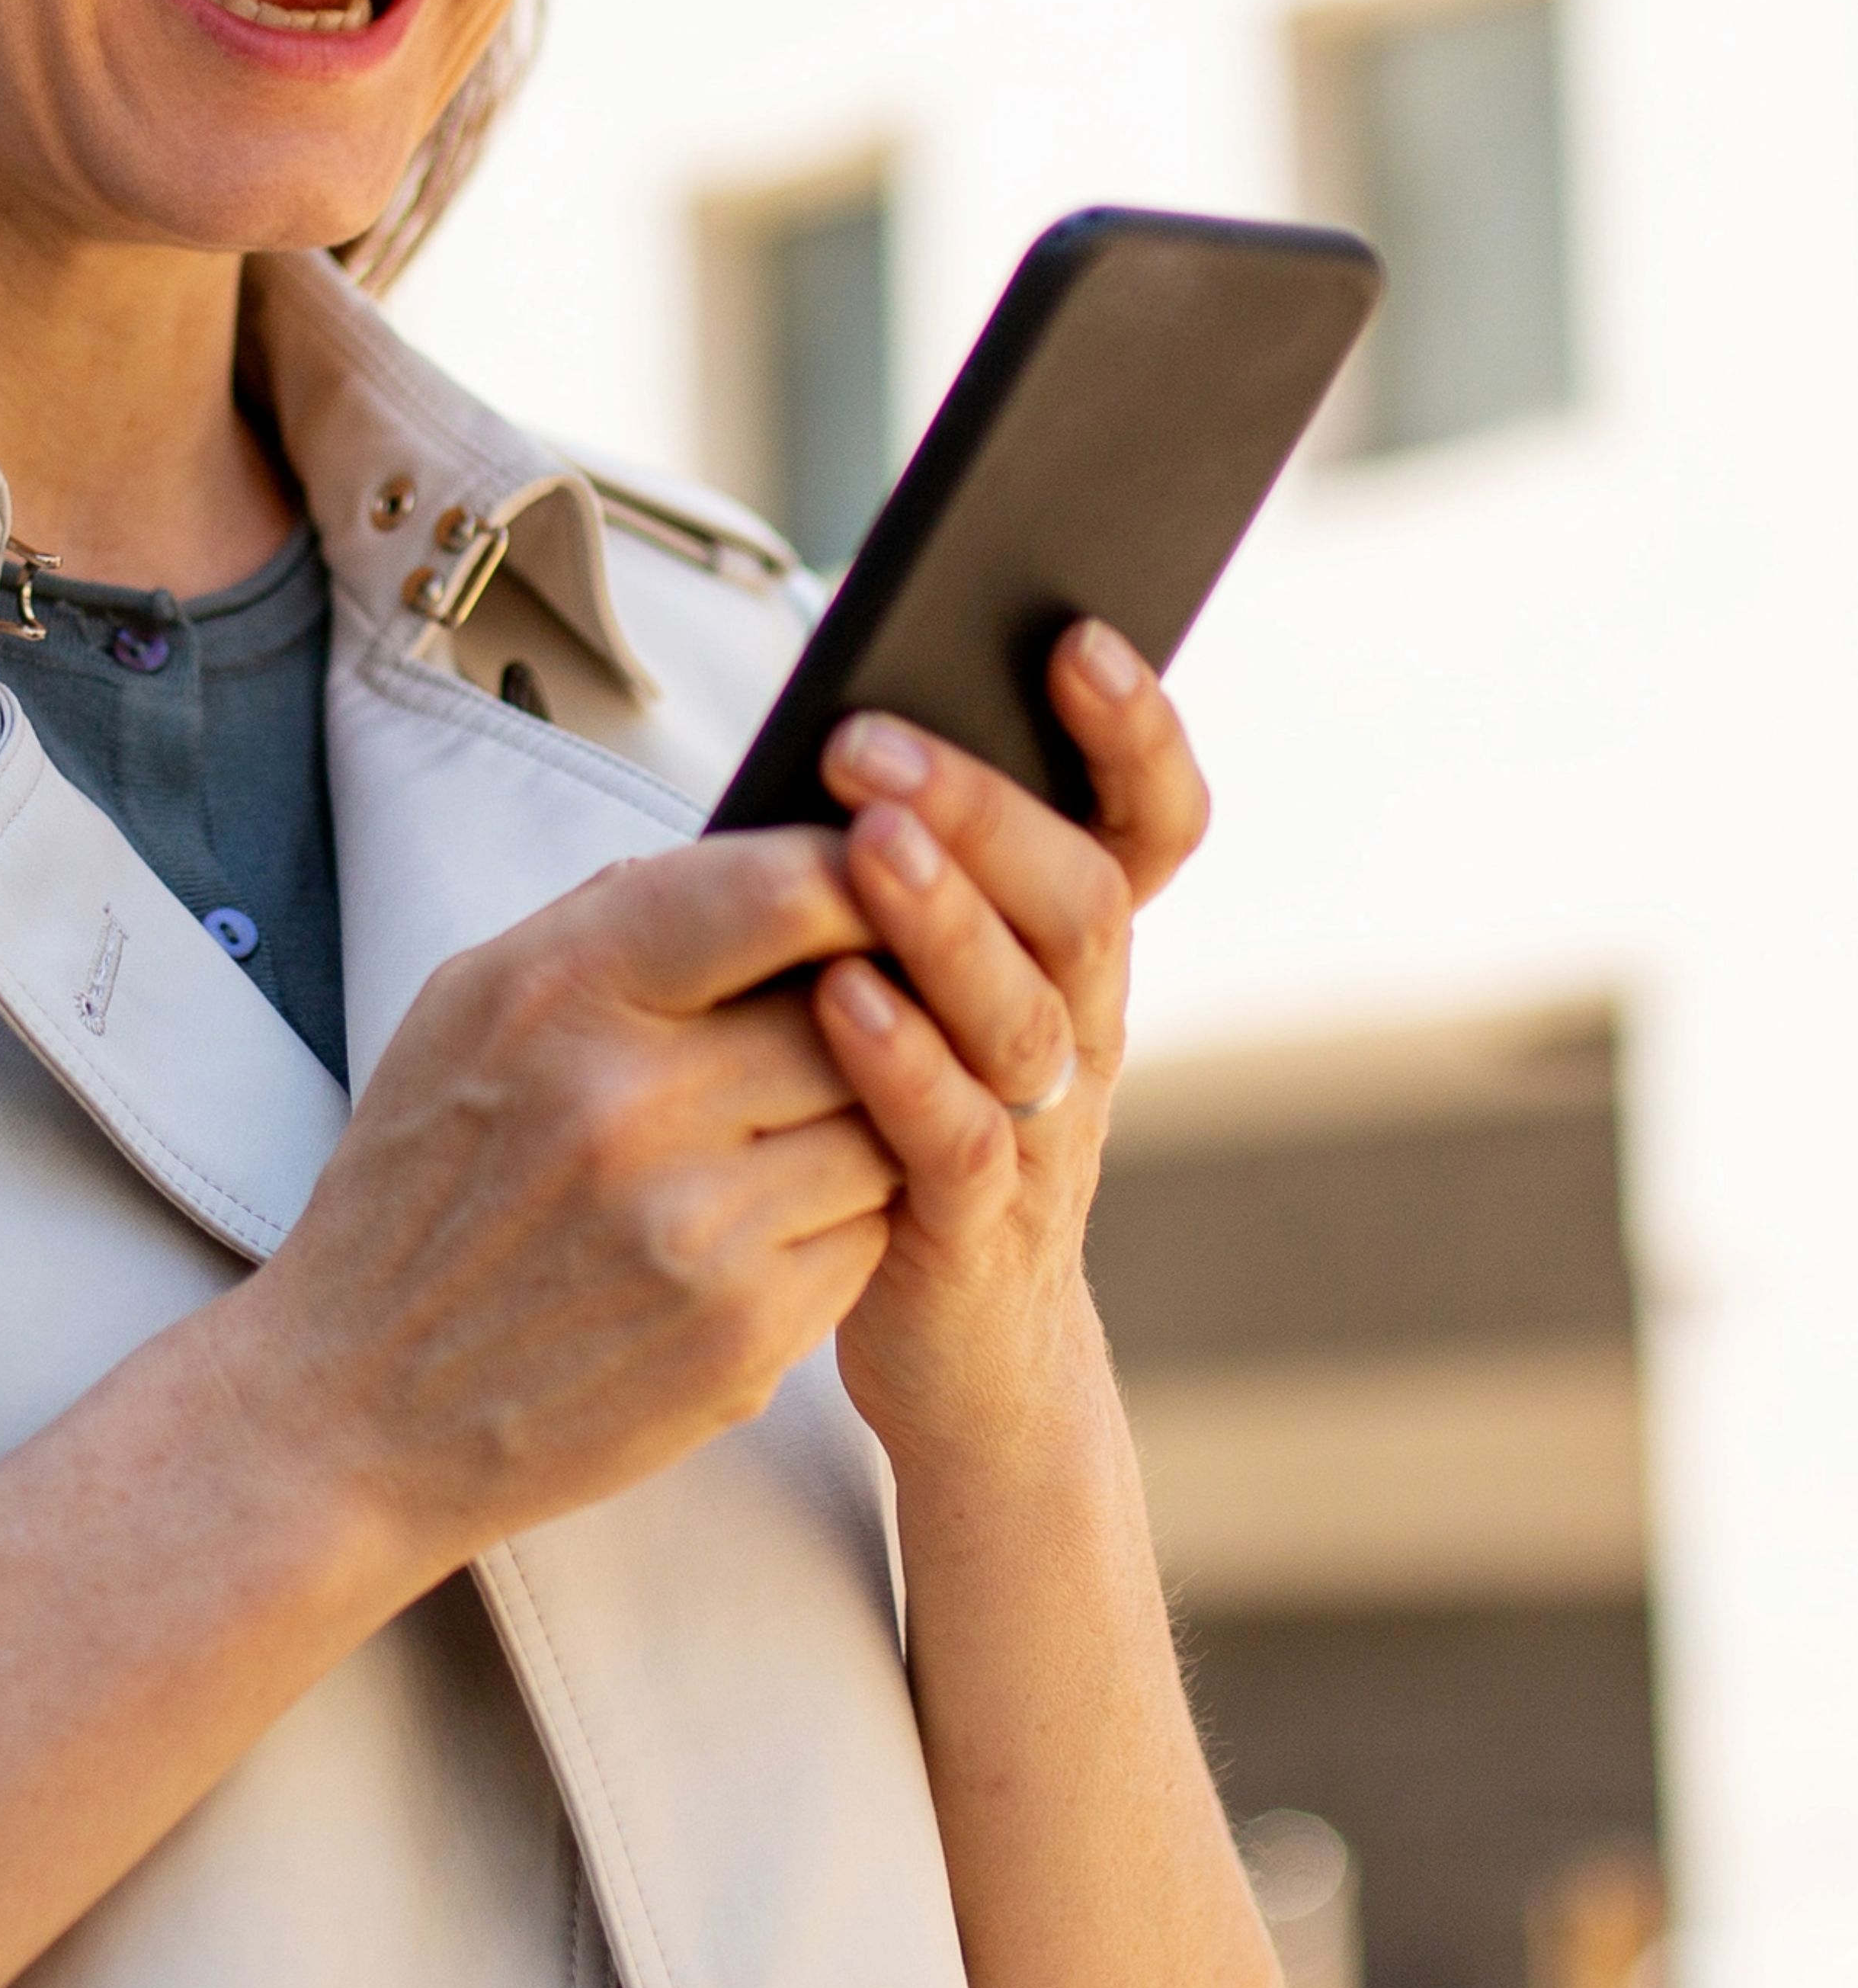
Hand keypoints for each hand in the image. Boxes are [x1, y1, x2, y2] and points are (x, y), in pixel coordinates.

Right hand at [221, 824, 913, 1583]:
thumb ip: (607, 925)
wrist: (355, 1408)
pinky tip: (757, 1232)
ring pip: (886, 1127)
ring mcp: (695, 1229)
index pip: (778, 891)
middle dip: (864, 1015)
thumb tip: (755, 863)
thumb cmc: (413, 1196)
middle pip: (859, 1011)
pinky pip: (868, 1236)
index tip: (875, 883)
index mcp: (556, 997)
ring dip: (857, 1124)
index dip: (857, 878)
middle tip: (829, 1032)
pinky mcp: (743, 1336)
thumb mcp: (462, 1013)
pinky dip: (836, 1224)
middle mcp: (629, 1106)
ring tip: (778, 1139)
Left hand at [805, 623, 1212, 1467]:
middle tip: (873, 733)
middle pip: (1077, 896)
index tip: (1077, 636)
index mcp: (1074, 960)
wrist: (960, 1352)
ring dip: (943, 916)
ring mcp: (1041, 1133)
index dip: (1133, 735)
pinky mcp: (973, 1228)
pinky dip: (901, 1060)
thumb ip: (912, 880)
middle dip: (982, 804)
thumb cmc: (903, 1128)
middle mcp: (1082, 1034)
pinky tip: (840, 997)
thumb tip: (841, 723)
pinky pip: (953, 1135)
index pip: (1148, 830)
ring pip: (1027, 1010)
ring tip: (866, 838)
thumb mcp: (932, 989)